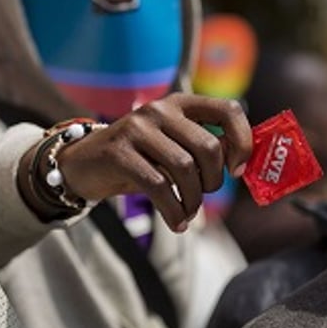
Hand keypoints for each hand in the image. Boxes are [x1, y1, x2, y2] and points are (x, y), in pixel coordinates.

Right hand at [22, 94, 251, 230]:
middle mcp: (160, 109)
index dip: (242, 142)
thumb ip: (203, 149)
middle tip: (202, 197)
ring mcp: (137, 128)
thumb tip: (241, 163)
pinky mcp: (119, 152)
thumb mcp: (171, 147)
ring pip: (185, 168)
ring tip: (187, 213)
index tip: (236, 170)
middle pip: (208, 147)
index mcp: (180, 104)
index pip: (228, 110)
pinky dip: (173, 211)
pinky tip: (176, 223)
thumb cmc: (139, 159)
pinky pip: (158, 186)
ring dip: (193, 200)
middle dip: (213, 181)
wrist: (85, 164)